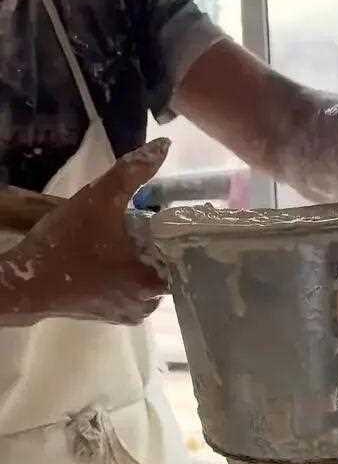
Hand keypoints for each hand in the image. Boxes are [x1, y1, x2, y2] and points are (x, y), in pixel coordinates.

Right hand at [5, 139, 169, 324]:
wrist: (27, 282)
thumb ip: (133, 171)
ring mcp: (128, 314)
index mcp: (153, 281)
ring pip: (148, 282)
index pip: (183, 257)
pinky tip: (109, 259)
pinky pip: (130, 294)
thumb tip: (164, 146)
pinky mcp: (110, 317)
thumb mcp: (100, 199)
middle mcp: (147, 303)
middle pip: (166, 269)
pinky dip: (124, 277)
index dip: (176, 235)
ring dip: (140, 263)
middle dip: (155, 247)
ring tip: (124, 241)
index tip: (166, 219)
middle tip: (140, 226)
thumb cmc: (67, 242)